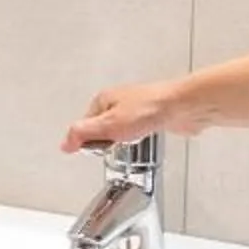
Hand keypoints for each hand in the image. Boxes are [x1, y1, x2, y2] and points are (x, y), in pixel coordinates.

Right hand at [63, 82, 178, 152]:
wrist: (183, 107)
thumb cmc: (150, 109)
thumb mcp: (108, 126)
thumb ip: (83, 134)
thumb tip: (65, 143)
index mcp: (104, 99)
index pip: (84, 125)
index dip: (88, 141)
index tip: (96, 150)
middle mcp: (119, 101)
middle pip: (102, 128)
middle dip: (108, 142)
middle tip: (115, 147)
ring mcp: (136, 108)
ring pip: (121, 130)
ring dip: (124, 141)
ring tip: (131, 144)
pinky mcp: (152, 116)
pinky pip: (139, 131)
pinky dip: (140, 138)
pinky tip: (145, 139)